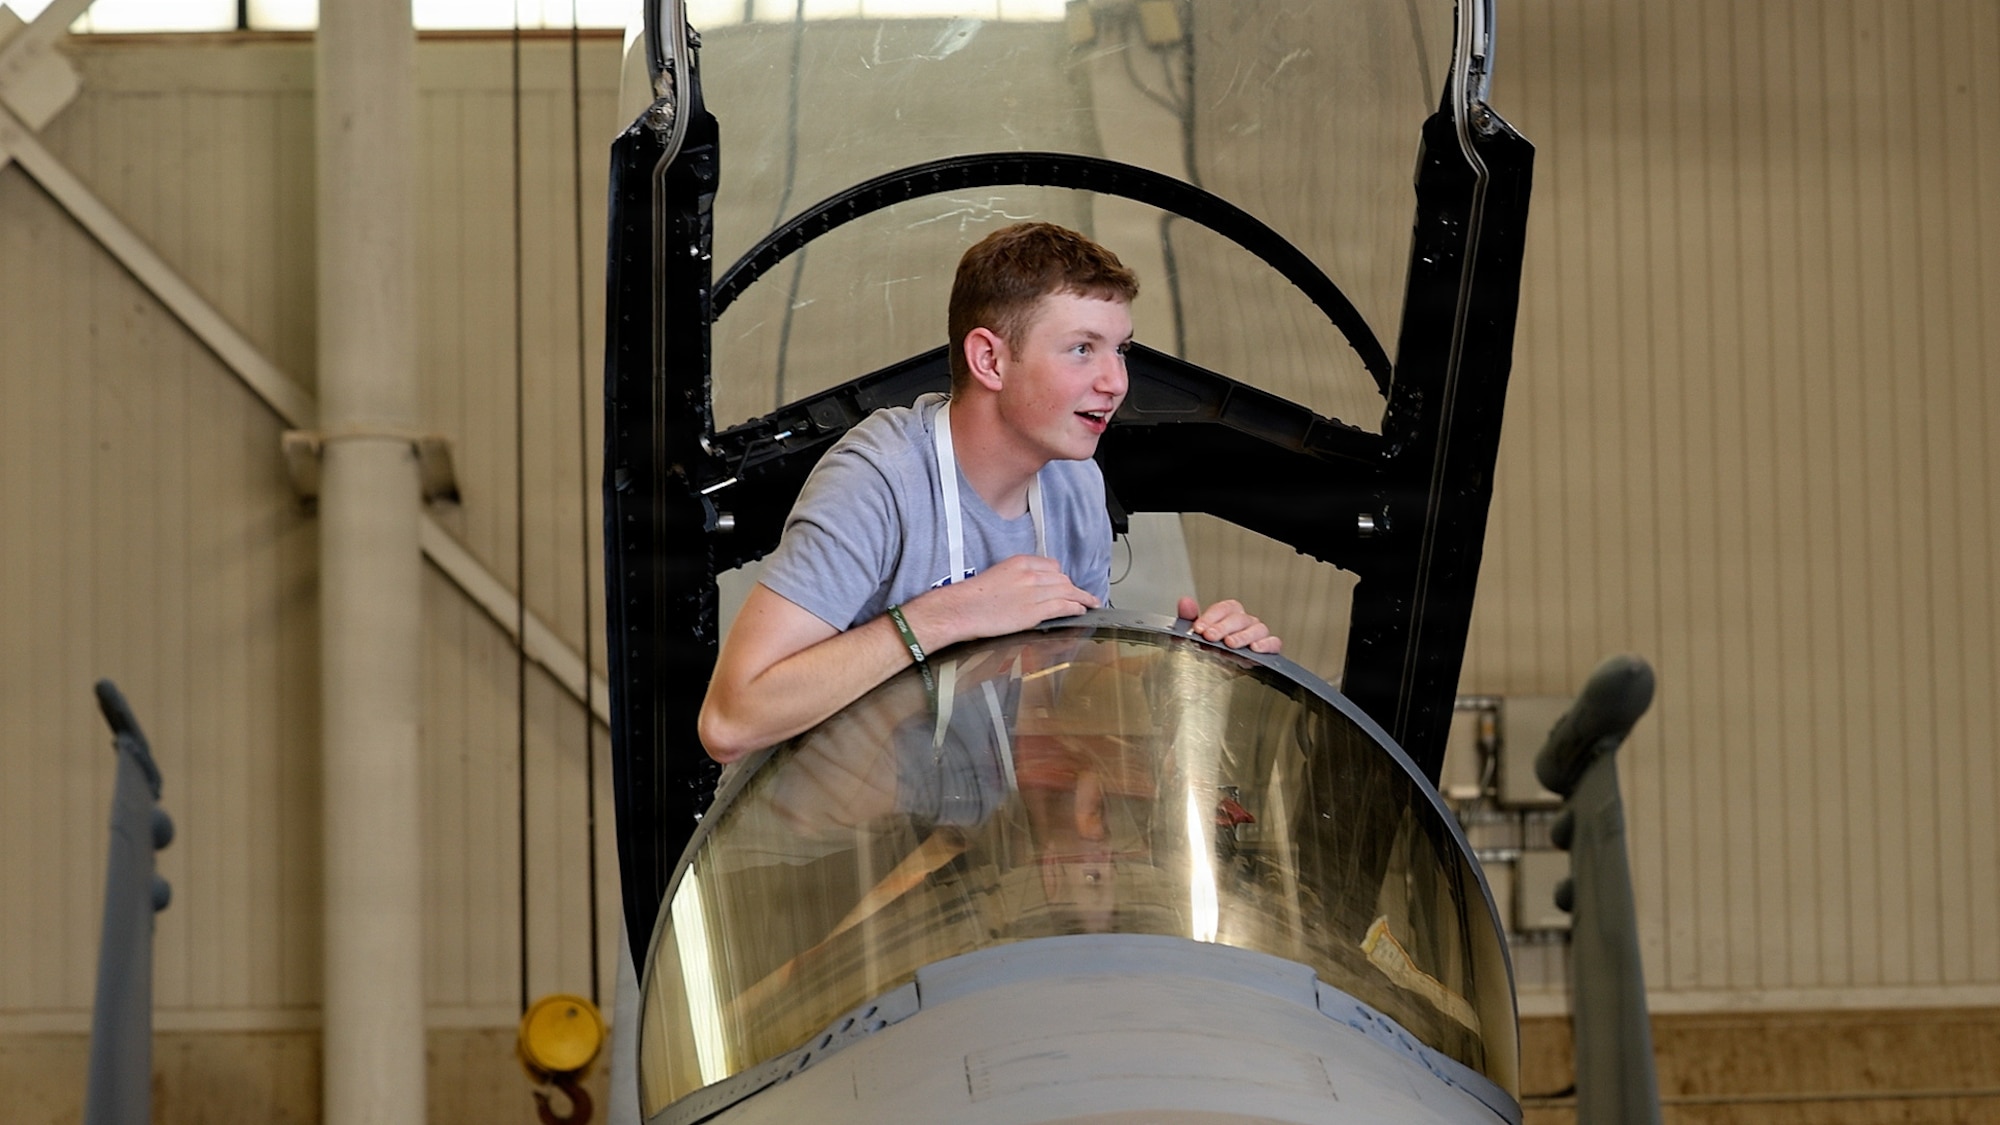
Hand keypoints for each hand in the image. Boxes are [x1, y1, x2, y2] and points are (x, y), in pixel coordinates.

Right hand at [904, 555, 1099, 649]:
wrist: (962, 609)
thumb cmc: (973, 597)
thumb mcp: (997, 575)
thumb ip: (1017, 577)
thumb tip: (1028, 587)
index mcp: (1020, 562)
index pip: (1051, 565)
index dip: (1061, 577)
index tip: (1065, 583)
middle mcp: (1030, 574)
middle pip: (1062, 578)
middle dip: (1072, 588)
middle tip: (1080, 595)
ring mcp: (1034, 592)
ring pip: (1067, 591)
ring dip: (1081, 598)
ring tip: (1089, 603)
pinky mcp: (1035, 610)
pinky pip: (1064, 606)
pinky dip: (1076, 607)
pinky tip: (1081, 610)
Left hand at [1177, 596, 1281, 653]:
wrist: (1217, 674)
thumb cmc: (1209, 650)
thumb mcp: (1196, 635)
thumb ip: (1189, 618)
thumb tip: (1185, 602)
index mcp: (1230, 615)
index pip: (1225, 608)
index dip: (1211, 616)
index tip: (1199, 628)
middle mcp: (1246, 623)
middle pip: (1239, 618)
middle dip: (1223, 627)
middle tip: (1210, 636)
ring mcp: (1258, 636)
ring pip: (1258, 628)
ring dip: (1243, 636)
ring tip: (1230, 644)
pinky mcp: (1268, 650)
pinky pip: (1274, 643)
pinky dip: (1267, 644)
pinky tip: (1254, 649)